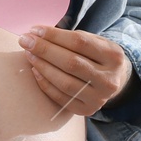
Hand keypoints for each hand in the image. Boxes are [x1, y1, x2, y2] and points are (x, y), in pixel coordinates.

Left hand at [18, 24, 133, 116]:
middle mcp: (109, 79)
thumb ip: (72, 37)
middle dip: (44, 50)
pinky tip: (36, 71)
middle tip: (25, 41)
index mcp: (114, 56)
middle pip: (71, 63)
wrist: (115, 81)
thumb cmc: (98, 56)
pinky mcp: (87, 110)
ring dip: (42, 67)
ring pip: (64, 83)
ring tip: (29, 54)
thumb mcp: (95, 41)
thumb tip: (38, 33)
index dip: (54, 36)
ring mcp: (99, 98)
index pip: (79, 43)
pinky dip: (45, 84)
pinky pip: (61, 98)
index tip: (35, 30)